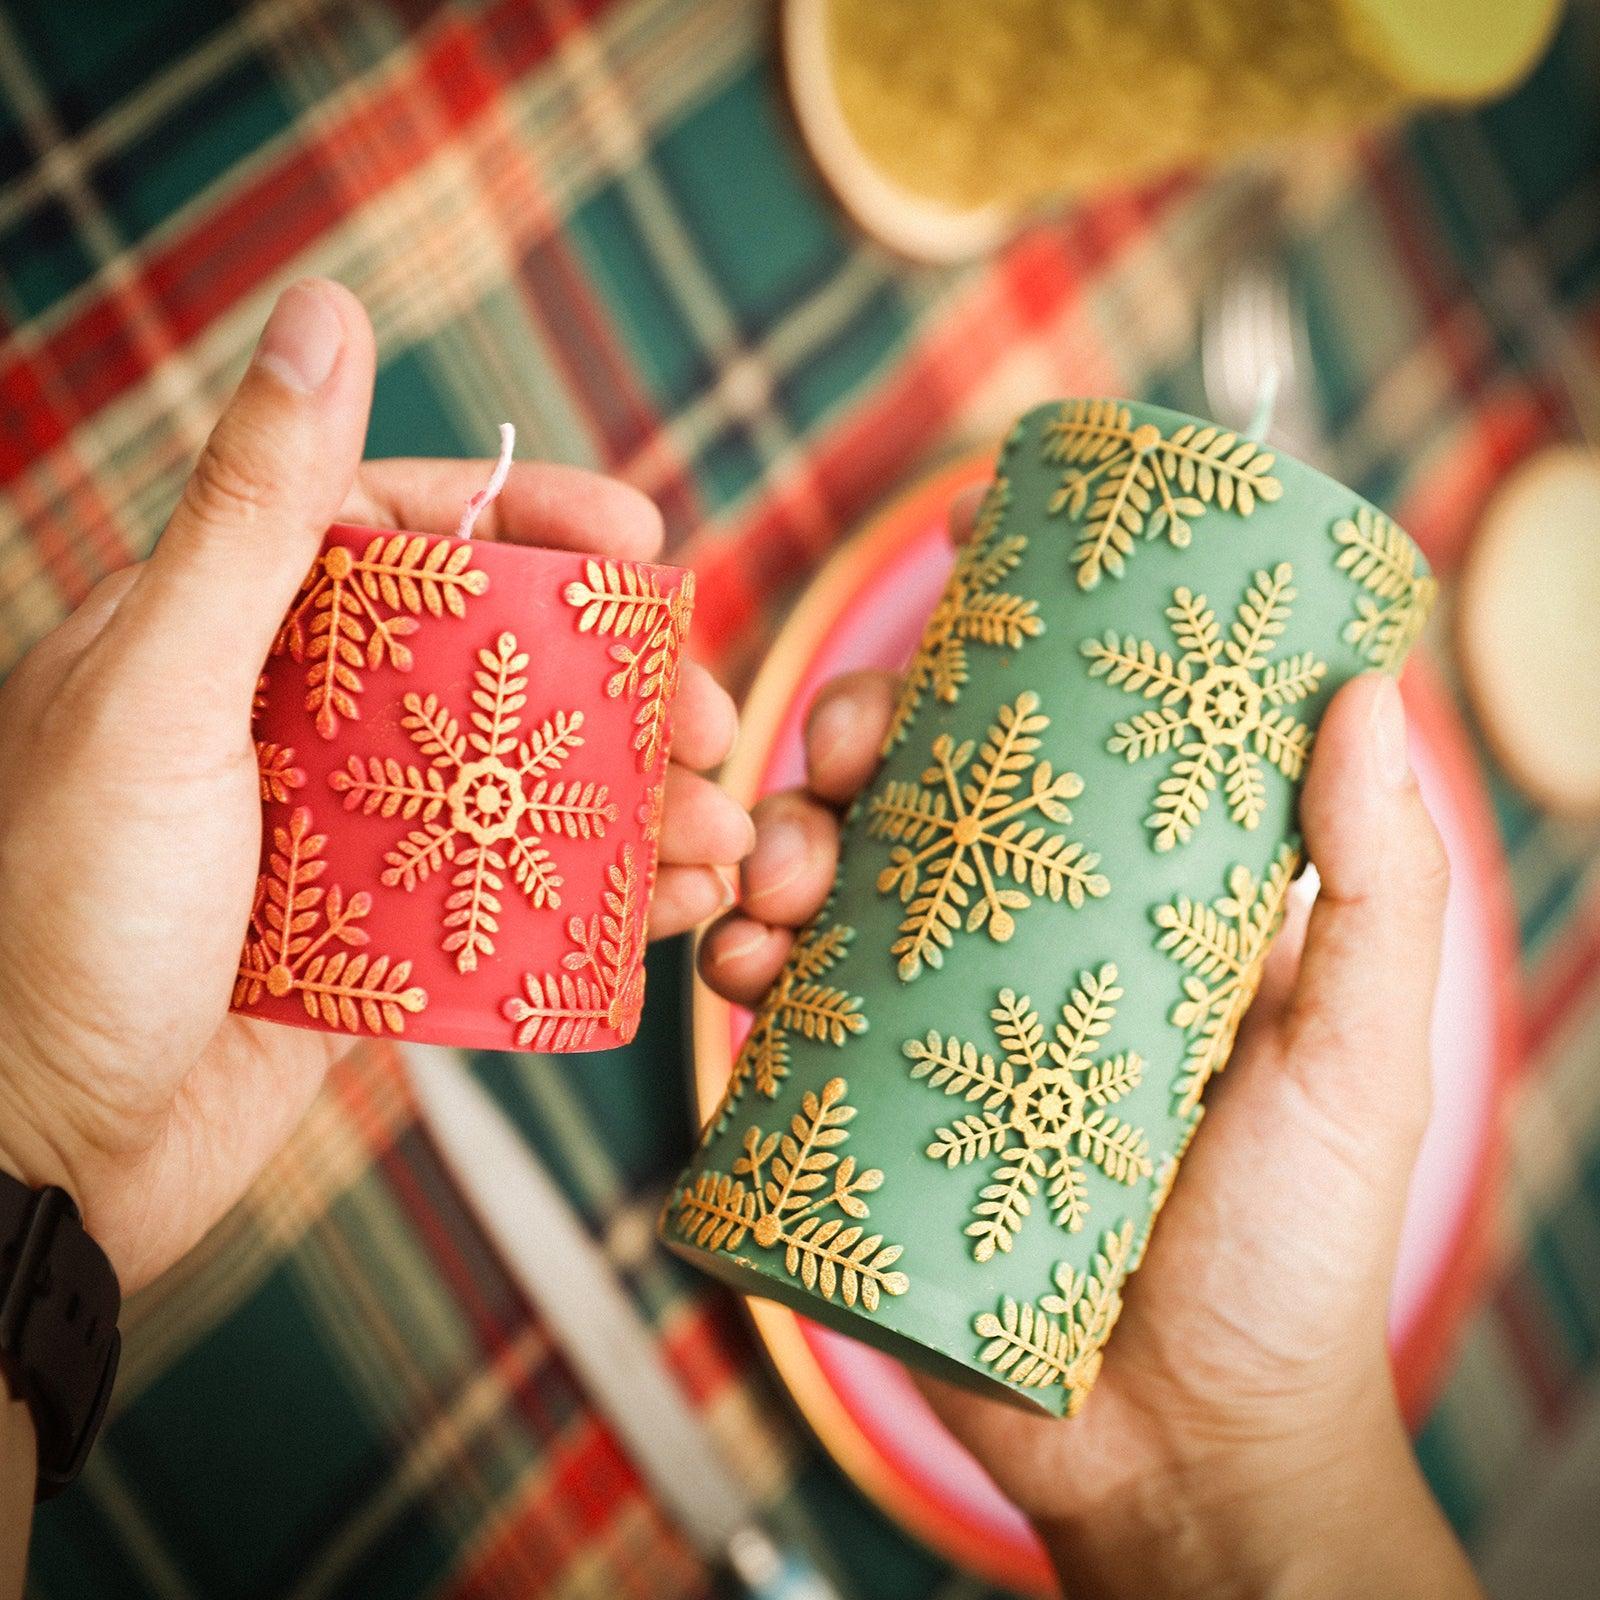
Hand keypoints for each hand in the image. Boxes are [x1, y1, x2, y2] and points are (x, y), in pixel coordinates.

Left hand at [0, 280, 750, 1296]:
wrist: (39, 1164)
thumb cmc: (65, 921)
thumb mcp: (160, 694)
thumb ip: (251, 514)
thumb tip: (323, 311)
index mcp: (228, 634)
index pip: (402, 525)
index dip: (531, 515)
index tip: (642, 537)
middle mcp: (296, 720)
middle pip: (495, 657)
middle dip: (621, 682)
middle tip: (714, 718)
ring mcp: (348, 832)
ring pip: (524, 779)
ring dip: (640, 798)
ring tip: (725, 835)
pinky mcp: (385, 936)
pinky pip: (516, 889)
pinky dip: (605, 893)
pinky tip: (677, 906)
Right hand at [699, 492, 1480, 1597]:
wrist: (1184, 1453)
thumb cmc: (1293, 1254)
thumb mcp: (1356, 1058)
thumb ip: (1379, 884)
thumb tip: (1367, 690)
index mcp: (1126, 907)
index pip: (1040, 752)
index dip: (974, 676)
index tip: (935, 627)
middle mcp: (1019, 949)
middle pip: (909, 804)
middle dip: (846, 751)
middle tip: (830, 762)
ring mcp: (931, 1028)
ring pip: (824, 891)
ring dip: (774, 848)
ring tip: (770, 882)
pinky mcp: (862, 1112)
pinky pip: (779, 1016)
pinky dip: (740, 967)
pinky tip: (737, 967)